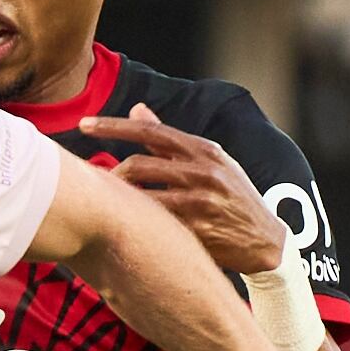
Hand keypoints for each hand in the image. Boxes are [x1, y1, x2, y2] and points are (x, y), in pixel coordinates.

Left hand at [82, 104, 291, 273]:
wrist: (266, 240)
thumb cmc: (232, 197)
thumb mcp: (210, 161)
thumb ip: (170, 139)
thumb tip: (136, 110)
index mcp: (204, 150)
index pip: (150, 131)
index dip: (113, 126)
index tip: (83, 124)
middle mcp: (203, 171)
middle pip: (139, 164)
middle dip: (109, 173)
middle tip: (91, 182)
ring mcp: (201, 202)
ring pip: (142, 196)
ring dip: (119, 201)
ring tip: (106, 206)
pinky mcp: (198, 231)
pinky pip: (155, 225)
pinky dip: (136, 224)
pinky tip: (124, 227)